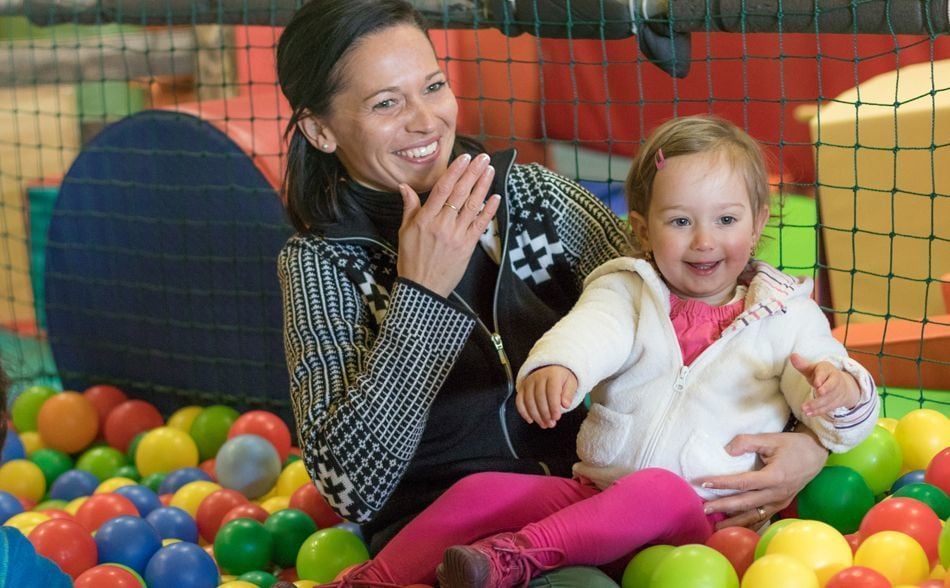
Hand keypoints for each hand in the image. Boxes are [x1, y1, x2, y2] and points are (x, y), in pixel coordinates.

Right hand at [397, 153, 499, 296]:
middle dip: (472, 173)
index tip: (465, 157)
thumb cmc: (411, 259)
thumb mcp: (404, 231)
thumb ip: (409, 207)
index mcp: (425, 219)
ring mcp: (456, 235)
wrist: (422, 288)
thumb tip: (404, 186)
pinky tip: (496, 197)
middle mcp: (442, 224)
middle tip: (483, 158)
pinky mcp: (467, 246)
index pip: (442, 189)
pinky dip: (489, 210)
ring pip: (472, 206)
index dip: (455, 171)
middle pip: (460, 193)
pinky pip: (480, 225)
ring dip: (483, 186)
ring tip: (490, 170)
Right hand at [516, 365, 576, 428]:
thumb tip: (566, 404)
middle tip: (551, 423)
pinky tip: (530, 420)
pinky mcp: (522, 388)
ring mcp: (529, 382)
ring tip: (544, 424)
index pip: (552, 391)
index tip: (557, 417)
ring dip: (536, 415)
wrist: (551, 369)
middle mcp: (538, 377)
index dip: (554, 406)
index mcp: (553, 375)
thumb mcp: (571, 383)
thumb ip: (569, 394)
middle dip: (545, 414)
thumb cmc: (562, 378)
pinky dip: (523, 412)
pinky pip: (519, 401)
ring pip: (529, 401)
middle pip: (539, 398)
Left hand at [697, 429, 826, 529]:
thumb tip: (727, 450)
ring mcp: (780, 502)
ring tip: (716, 526)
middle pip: (745, 503)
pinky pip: (763, 517)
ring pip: (754, 515)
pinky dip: (748, 522)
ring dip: (734, 521)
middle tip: (703, 509)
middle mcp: (777, 493)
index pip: (743, 482)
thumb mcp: (771, 438)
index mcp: (774, 476)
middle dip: (723, 506)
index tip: (704, 483)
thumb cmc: (792, 445)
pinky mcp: (781, 505)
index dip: (722, 483)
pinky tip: (735, 527)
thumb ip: (748, 442)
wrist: (816, 455)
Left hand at [790, 353, 859, 416]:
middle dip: (821, 395)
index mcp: (828, 370)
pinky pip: (828, 407)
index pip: (825, 374)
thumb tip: (792, 356)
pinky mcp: (836, 402)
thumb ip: (803, 365)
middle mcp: (835, 381)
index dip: (821, 378)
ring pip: (828, 400)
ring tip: (804, 409)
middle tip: (812, 397)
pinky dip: (818, 411)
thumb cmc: (823, 375)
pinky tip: (809, 413)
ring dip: (816, 406)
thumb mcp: (813, 369)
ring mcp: (837, 393)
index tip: (816, 383)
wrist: (843, 384)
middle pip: (829, 388)